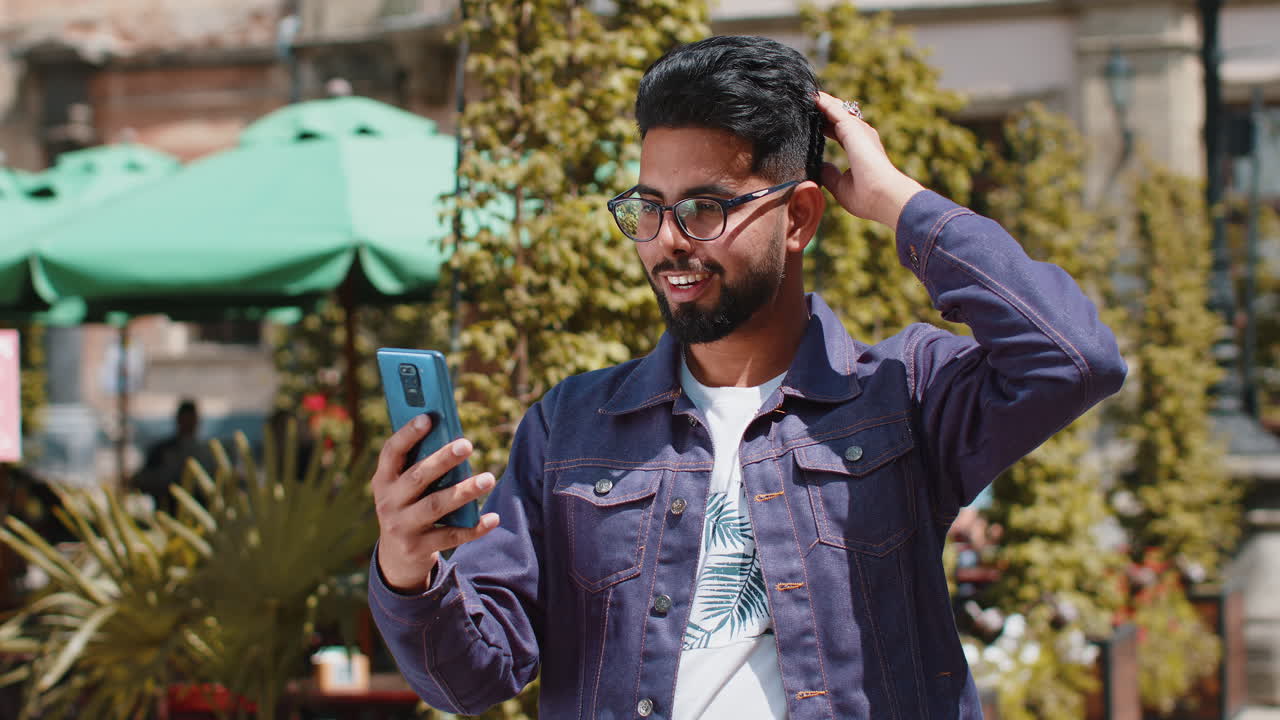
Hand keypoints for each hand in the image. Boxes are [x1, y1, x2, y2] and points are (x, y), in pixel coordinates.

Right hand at [372, 414, 499, 593]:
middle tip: (467, 444)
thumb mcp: (404, 488)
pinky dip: (473, 528)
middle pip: (418, 477)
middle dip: (443, 460)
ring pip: (435, 506)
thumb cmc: (408, 507)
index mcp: (383, 480)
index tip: (428, 418)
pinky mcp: (418, 548)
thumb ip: (420, 465)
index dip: (408, 434)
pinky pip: (450, 536)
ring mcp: (401, 527)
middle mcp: (388, 502)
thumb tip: (454, 438)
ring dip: (463, 491)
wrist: (396, 558)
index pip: (391, 452)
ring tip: (489, 478)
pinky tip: (493, 518)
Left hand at [815, 90, 924, 228]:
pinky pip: (834, 109)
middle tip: (804, 103)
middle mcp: (861, 136)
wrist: (883, 196)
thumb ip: (830, 174)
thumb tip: (820, 166)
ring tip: (804, 94)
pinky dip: (822, 102)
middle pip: (838, 117)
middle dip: (822, 110)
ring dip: (821, 101)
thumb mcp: (841, 186)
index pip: (839, 133)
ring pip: (836, 109)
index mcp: (859, 150)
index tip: (811, 122)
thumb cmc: (867, 197)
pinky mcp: (853, 128)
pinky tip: (810, 96)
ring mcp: (859, 131)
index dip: (825, 126)